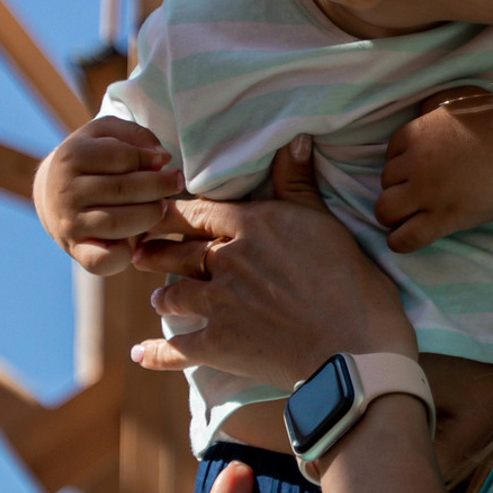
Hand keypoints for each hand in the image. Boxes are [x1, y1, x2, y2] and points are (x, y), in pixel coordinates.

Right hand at [35, 115, 186, 275]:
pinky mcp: (76, 250)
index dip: (151, 159)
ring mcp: (69, 224)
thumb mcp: (107, 133)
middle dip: (159, 186)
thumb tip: (161, 158)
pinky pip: (103, 261)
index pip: (122, 157)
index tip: (163, 161)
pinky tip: (135, 241)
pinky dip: (124, 255)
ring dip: (149, 215)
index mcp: (70, 156)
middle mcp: (65, 191)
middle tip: (174, 183)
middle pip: (124, 190)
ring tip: (159, 206)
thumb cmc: (92, 159)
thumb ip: (136, 135)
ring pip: (119, 223)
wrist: (53, 194)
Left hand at [130, 136, 416, 385]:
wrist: (351, 346)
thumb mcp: (325, 222)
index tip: (154, 212)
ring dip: (162, 297)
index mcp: (249, 226)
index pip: (196, 212)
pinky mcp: (218, 345)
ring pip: (174, 295)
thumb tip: (293, 139)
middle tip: (141, 253)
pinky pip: (177, 348)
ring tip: (157, 299)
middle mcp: (225, 260)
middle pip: (177, 252)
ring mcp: (218, 304)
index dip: (172, 213)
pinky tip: (142, 353)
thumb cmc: (349, 281)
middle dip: (155, 252)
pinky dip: (156, 353)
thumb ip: (298, 183)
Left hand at [375, 88, 492, 251]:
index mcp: (416, 134)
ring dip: (393, 214)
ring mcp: (427, 194)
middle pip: (386, 182)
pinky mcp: (443, 219)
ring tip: (407, 216)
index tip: (418, 169)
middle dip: (399, 187)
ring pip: (385, 210)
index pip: (390, 154)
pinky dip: (399, 241)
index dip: (402, 163)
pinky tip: (404, 237)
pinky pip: (405, 238)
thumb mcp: (461, 98)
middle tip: (420, 191)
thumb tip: (419, 116)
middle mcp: (415, 164)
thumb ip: (433, 106)